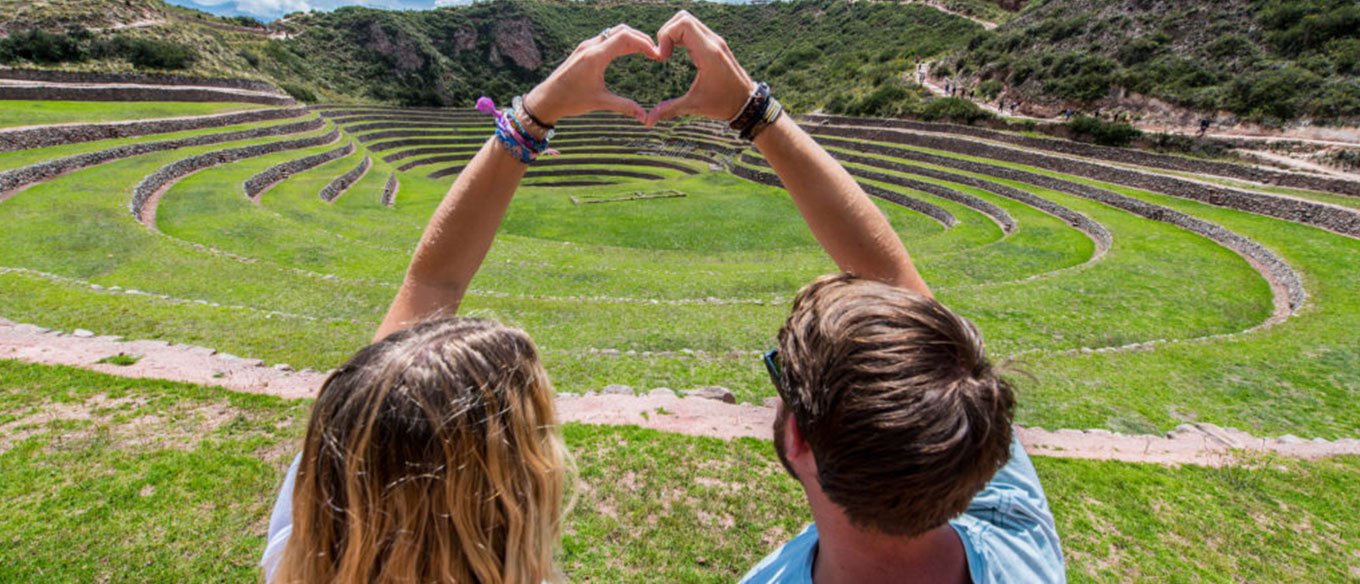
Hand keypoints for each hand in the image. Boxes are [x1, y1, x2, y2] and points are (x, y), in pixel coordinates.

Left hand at [524, 24, 660, 125]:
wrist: (546, 99)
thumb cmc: (570, 100)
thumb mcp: (600, 102)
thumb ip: (624, 106)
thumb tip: (645, 117)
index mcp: (595, 56)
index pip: (625, 38)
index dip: (644, 43)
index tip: (656, 56)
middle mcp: (591, 46)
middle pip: (622, 31)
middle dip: (641, 38)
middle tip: (655, 52)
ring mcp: (586, 46)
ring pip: (613, 32)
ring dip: (631, 39)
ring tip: (645, 51)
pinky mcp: (584, 50)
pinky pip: (606, 38)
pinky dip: (620, 42)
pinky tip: (629, 52)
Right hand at [645, 11, 755, 127]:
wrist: (747, 103)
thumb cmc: (724, 104)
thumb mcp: (695, 106)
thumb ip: (670, 109)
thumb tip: (648, 121)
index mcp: (708, 53)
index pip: (683, 24)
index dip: (666, 35)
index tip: (663, 57)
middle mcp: (713, 42)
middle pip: (683, 17)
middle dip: (667, 32)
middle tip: (663, 54)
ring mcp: (715, 41)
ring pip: (688, 20)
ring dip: (674, 33)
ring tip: (668, 54)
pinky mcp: (715, 44)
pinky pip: (695, 29)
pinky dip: (682, 36)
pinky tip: (676, 54)